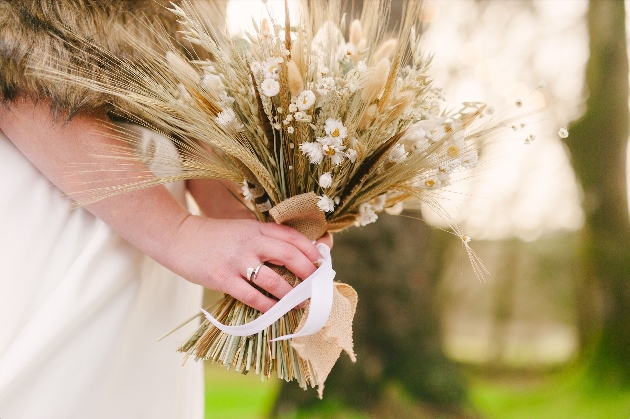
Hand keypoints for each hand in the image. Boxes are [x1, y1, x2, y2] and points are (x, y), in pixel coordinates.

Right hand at [163, 215, 324, 311]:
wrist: (178, 237)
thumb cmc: (213, 236)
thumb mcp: (242, 229)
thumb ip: (263, 238)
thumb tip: (291, 255)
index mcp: (256, 228)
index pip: (291, 236)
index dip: (310, 249)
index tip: (321, 262)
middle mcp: (250, 241)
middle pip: (289, 255)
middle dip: (308, 273)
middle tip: (317, 286)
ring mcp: (236, 260)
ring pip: (273, 280)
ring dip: (291, 295)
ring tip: (300, 303)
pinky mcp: (222, 278)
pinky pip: (252, 296)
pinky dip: (267, 306)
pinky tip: (275, 311)